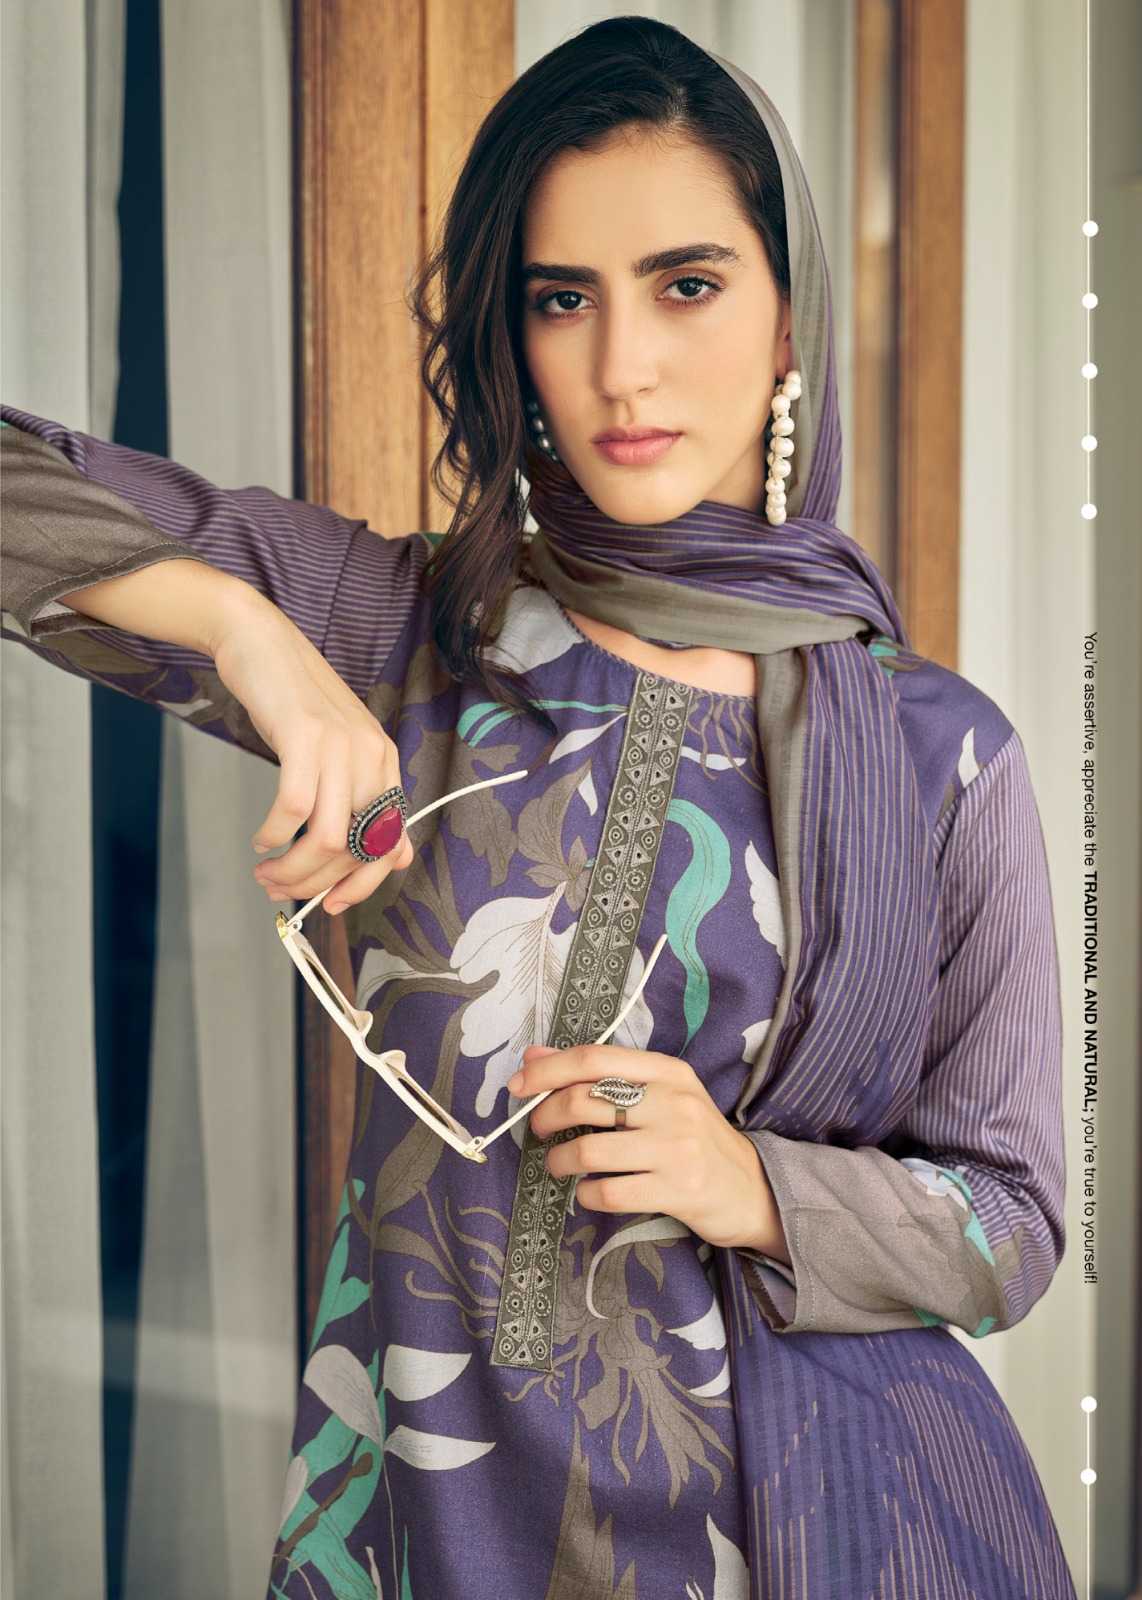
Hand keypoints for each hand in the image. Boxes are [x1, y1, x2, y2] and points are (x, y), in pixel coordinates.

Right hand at [210, 591, 414, 913]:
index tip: (331, 905)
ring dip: (292, 868)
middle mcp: (371, 756)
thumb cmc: (295, 703)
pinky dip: (273, 834)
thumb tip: (395, 859)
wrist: (263, 643)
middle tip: (277, 888)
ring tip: (266, 872)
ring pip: (325, 837)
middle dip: (314, 883)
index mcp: (385, 763)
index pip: (389, 844)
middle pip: (354, 849)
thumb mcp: (341, 751)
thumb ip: (365, 799)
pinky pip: (293, 808)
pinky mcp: (304, 737)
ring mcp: (340, 746)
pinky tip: (261, 838)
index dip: (363, 885)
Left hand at [506, 1043, 781, 1253]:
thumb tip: (534, 1056)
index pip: (595, 1058)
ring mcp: (676, 1147)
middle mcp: (673, 1102)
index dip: (548, 1069)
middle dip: (546, 1116)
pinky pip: (608, 1193)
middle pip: (585, 1100)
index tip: (518, 1085)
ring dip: (559, 1161)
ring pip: (589, 1150)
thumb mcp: (657, 1095)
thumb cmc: (694, 1138)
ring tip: (558, 1166)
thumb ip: (599, 1075)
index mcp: (667, 1071)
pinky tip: (589, 1192)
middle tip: (537, 1130)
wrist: (752, 1189)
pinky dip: (586, 1195)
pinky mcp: (677, 1190)